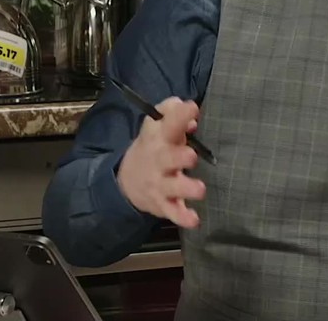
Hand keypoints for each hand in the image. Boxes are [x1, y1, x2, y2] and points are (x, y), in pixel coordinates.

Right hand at [117, 97, 205, 228]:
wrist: (127, 181)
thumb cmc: (154, 147)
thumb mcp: (157, 126)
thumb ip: (174, 114)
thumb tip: (193, 118)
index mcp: (158, 137)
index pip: (168, 122)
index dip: (179, 114)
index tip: (192, 108)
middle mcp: (159, 160)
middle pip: (168, 158)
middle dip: (179, 157)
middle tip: (191, 156)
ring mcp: (160, 184)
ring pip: (173, 187)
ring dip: (187, 188)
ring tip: (200, 189)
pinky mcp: (163, 204)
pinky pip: (174, 212)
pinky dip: (183, 217)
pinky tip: (195, 220)